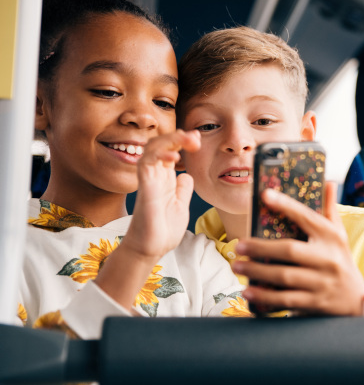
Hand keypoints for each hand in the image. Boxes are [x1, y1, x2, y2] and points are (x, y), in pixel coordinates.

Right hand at [124, 129, 199, 262]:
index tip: (197, 140)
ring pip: (152, 148)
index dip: (182, 141)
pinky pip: (147, 163)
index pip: (170, 150)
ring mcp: (149, 180)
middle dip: (178, 135)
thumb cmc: (163, 230)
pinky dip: (159, 154)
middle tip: (195, 136)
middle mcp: (155, 176)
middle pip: (161, 144)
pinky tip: (174, 156)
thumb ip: (183, 190)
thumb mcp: (181, 206)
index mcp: (165, 179)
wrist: (151, 249)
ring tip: (187, 139)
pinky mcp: (144, 187)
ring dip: (169, 139)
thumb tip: (186, 175)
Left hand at [233, 182, 363, 316]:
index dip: (286, 205)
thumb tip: (329, 182)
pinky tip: (248, 291)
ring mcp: (323, 283)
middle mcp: (329, 258)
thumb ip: (331, 211)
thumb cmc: (340, 262)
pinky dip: (265, 296)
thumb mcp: (339, 236)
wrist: (356, 301)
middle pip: (290, 250)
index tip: (264, 195)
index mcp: (332, 237)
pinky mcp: (316, 303)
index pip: (307, 217)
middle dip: (260, 248)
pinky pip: (286, 300)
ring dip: (257, 272)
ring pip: (284, 276)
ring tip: (237, 266)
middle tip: (238, 245)